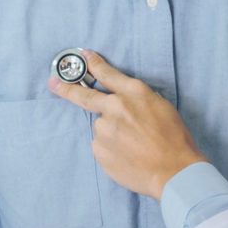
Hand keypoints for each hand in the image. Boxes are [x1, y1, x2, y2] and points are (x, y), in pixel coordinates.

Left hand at [48, 50, 207, 199]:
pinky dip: (111, 150)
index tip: (83, 57)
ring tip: (132, 146)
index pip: (107, 74)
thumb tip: (121, 99)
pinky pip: (101, 146)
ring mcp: (104, 129)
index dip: (93, 64)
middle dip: (65, 88)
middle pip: (84, 95)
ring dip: (111, 133)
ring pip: (101, 127)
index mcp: (134, 93)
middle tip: (53, 84)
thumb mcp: (162, 107)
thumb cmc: (175, 139)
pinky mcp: (99, 150)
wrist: (174, 171)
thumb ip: (138, 99)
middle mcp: (115, 107)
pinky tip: (128, 156)